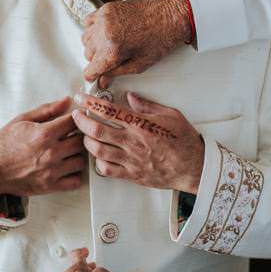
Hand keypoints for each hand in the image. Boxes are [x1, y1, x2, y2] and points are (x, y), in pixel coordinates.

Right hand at [0, 97, 85, 197]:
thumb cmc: (4, 145)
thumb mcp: (23, 120)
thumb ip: (47, 110)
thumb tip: (66, 101)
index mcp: (44, 134)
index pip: (74, 121)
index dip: (76, 119)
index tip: (74, 120)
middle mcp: (50, 153)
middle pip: (81, 141)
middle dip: (79, 136)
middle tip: (72, 135)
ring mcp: (52, 171)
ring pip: (81, 161)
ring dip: (77, 155)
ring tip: (68, 152)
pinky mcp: (51, 186)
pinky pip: (76, 181)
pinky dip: (74, 174)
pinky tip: (66, 167)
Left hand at [71, 93, 204, 192]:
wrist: (195, 167)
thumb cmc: (185, 141)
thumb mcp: (170, 115)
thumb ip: (147, 106)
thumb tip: (130, 97)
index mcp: (141, 125)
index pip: (108, 110)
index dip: (90, 103)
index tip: (80, 98)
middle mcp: (133, 142)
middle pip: (96, 130)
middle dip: (80, 121)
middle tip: (75, 116)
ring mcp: (131, 160)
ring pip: (97, 150)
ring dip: (86, 141)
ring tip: (84, 135)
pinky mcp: (131, 175)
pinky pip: (107, 170)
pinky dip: (97, 163)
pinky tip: (97, 156)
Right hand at [82, 0, 193, 88]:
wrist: (171, 16)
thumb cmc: (161, 39)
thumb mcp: (140, 65)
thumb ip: (117, 73)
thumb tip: (104, 80)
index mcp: (113, 50)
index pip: (90, 69)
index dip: (93, 76)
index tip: (95, 77)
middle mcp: (105, 34)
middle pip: (87, 54)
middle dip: (96, 61)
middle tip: (109, 61)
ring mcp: (104, 19)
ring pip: (85, 39)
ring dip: (94, 45)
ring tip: (108, 47)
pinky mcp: (106, 9)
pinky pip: (88, 22)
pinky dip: (93, 29)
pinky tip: (104, 33)